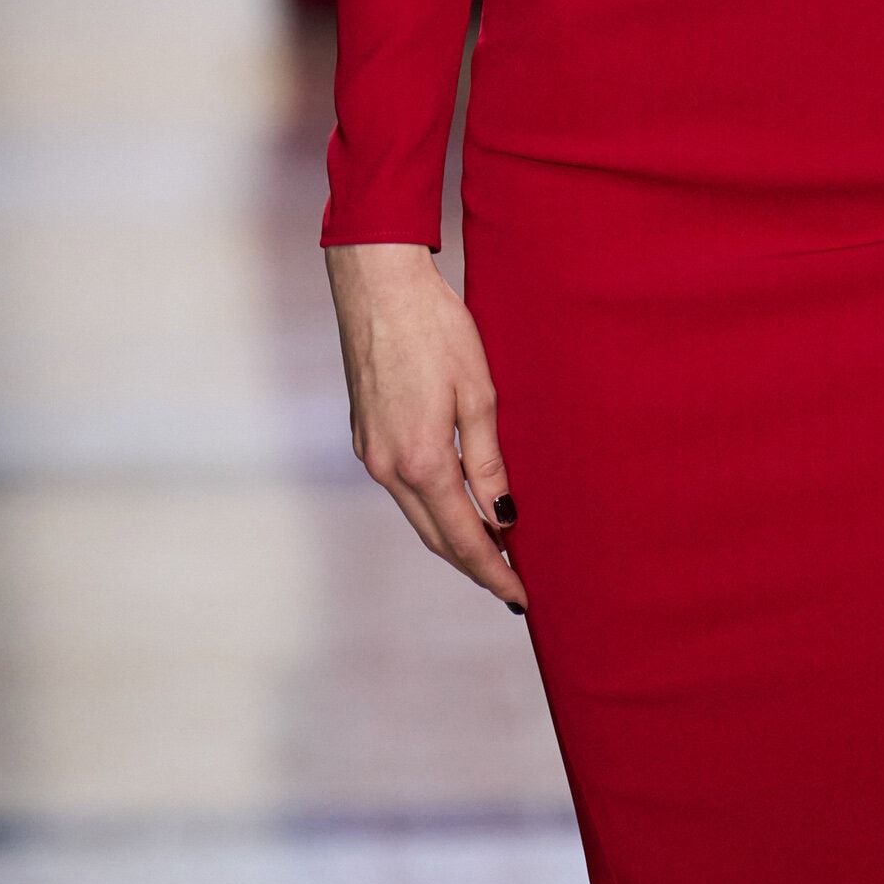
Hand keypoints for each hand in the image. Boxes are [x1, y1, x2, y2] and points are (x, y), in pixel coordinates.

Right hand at [327, 243, 527, 611]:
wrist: (379, 285)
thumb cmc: (436, 328)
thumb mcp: (478, 393)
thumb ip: (488, 463)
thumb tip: (502, 519)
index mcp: (421, 461)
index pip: (464, 538)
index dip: (494, 572)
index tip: (520, 598)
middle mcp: (387, 467)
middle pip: (435, 536)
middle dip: (474, 565)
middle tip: (511, 586)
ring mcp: (369, 452)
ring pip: (416, 515)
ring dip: (451, 537)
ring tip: (491, 552)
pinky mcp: (363, 434)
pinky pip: (401, 487)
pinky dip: (431, 506)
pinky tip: (454, 503)